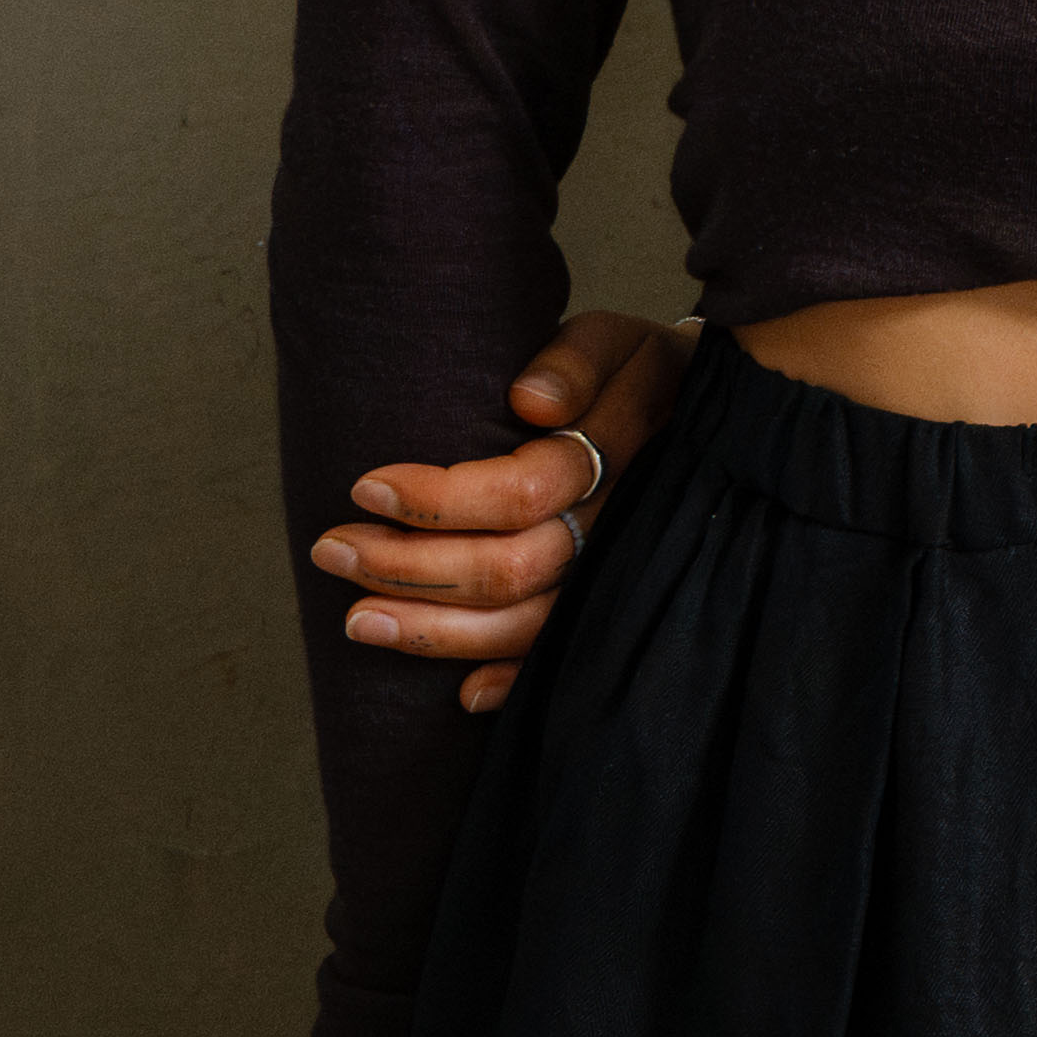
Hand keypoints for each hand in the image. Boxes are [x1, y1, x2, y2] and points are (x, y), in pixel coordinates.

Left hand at [315, 310, 686, 711]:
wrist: (704, 414)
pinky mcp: (609, 600)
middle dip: (410, 567)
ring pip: (527, 624)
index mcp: (616, 449)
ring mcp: (615, 568)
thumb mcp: (611, 341)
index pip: (524, 492)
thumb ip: (576, 361)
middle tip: (332, 552)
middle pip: (513, 568)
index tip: (365, 489)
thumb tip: (530, 401)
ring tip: (357, 620)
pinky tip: (461, 696)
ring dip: (434, 632)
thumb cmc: (632, 373)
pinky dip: (511, 681)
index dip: (438, 499)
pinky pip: (561, 656)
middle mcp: (618, 519)